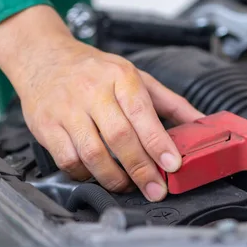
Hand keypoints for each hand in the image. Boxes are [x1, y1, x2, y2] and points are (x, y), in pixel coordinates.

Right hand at [0, 5, 203, 201]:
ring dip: (113, 177)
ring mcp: (67, 109)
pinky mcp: (46, 126)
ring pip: (92, 153)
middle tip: (155, 189)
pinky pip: (67, 159)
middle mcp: (93, 91)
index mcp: (121, 77)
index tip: (172, 164)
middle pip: (119, 137)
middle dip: (141, 169)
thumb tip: (202, 122)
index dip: (157, 142)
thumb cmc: (96, 70)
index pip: (141, 113)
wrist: (43, 58)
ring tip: (128, 186)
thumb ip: (171, 102)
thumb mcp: (137, 77)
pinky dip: (85, 175)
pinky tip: (98, 176)